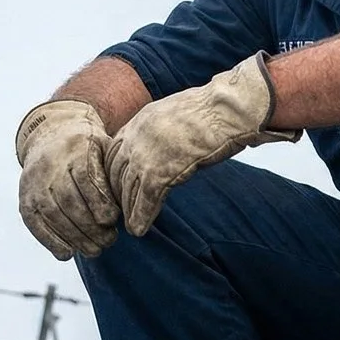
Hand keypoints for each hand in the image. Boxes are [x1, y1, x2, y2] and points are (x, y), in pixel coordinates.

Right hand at [15, 100, 119, 260]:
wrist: (51, 138)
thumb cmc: (89, 150)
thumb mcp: (105, 149)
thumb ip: (116, 172)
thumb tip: (131, 204)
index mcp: (74, 147)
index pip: (85, 178)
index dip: (98, 202)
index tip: (112, 219)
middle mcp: (50, 165)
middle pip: (69, 199)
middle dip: (90, 225)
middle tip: (109, 241)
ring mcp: (33, 183)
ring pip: (52, 213)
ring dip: (74, 237)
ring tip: (94, 250)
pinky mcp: (25, 199)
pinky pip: (35, 223)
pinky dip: (50, 241)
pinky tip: (67, 254)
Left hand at [108, 52, 298, 234]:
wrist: (226, 110)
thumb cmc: (213, 110)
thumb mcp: (177, 113)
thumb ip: (165, 129)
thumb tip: (170, 140)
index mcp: (139, 121)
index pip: (113, 152)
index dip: (113, 172)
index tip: (118, 186)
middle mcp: (135, 138)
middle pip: (115, 173)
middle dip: (117, 193)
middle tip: (121, 209)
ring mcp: (144, 156)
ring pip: (126, 190)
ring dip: (128, 209)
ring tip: (130, 225)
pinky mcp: (159, 174)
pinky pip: (143, 201)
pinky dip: (140, 217)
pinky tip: (139, 230)